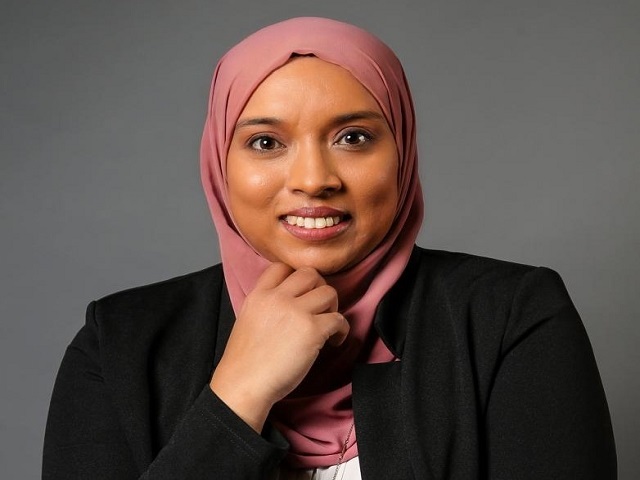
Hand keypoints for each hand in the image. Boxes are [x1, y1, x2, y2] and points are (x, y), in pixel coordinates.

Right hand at [209, 263, 349, 431]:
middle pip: (310, 273)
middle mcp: (278, 298)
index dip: (295, 277)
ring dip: (333, 307)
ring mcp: (296, 312)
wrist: (244, 384)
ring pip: (328, 292)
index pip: (281, 267)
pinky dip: (341, 330)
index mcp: (259, 295)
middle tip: (319, 307)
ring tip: (327, 325)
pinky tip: (334, 341)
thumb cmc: (245, 362)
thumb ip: (266, 306)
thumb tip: (290, 304)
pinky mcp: (312, 330)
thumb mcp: (248, 320)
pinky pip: (338, 319)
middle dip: (319, 287)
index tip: (302, 292)